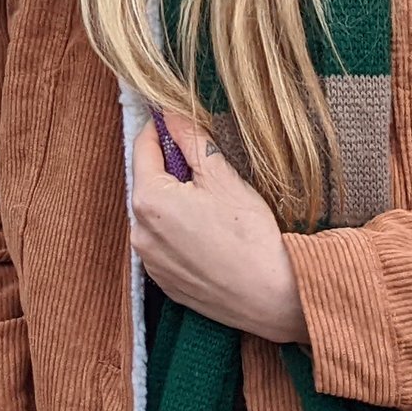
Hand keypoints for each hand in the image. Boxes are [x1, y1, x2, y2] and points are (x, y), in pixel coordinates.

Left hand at [129, 119, 309, 344]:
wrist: (271, 297)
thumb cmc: (249, 236)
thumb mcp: (222, 175)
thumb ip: (190, 138)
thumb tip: (170, 114)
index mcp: (149, 200)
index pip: (142, 147)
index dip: (161, 128)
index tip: (177, 120)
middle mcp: (140, 233)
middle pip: (149, 181)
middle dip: (172, 167)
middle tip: (208, 166)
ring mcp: (151, 262)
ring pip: (158, 214)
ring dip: (176, 200)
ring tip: (215, 206)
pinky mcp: (165, 282)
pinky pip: (165, 243)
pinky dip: (180, 232)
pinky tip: (212, 234)